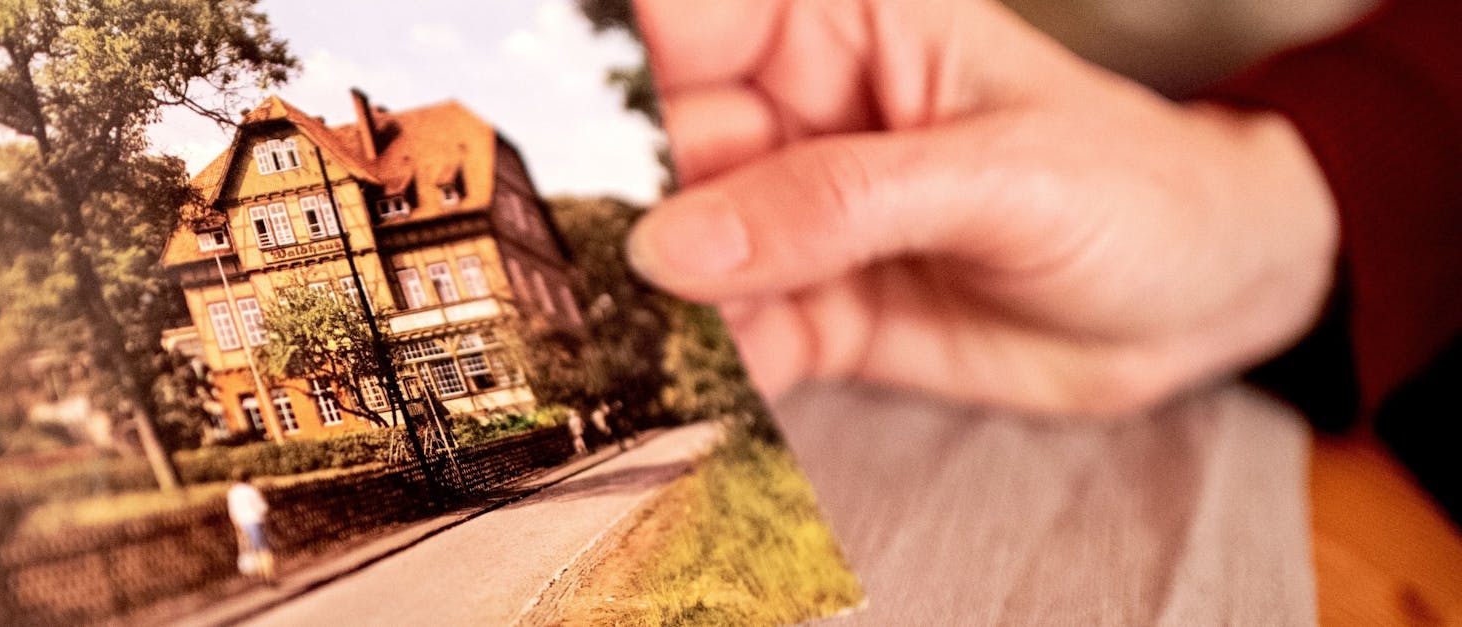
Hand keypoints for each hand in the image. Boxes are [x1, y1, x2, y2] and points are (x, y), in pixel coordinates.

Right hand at [627, 0, 1337, 416]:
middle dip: (622, 208)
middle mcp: (798, 110)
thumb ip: (837, 203)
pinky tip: (704, 386)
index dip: (618, 70)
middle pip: (660, 145)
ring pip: (682, 249)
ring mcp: (798, 214)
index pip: (688, 22)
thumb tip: (676, 241)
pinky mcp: (811, 305)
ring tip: (645, 341)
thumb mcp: (1000, 178)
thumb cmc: (1138, 190)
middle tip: (596, 270)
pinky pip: (730, 335)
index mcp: (839, 24)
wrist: (1208, 299)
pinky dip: (711, 366)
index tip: (567, 133)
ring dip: (657, 303)